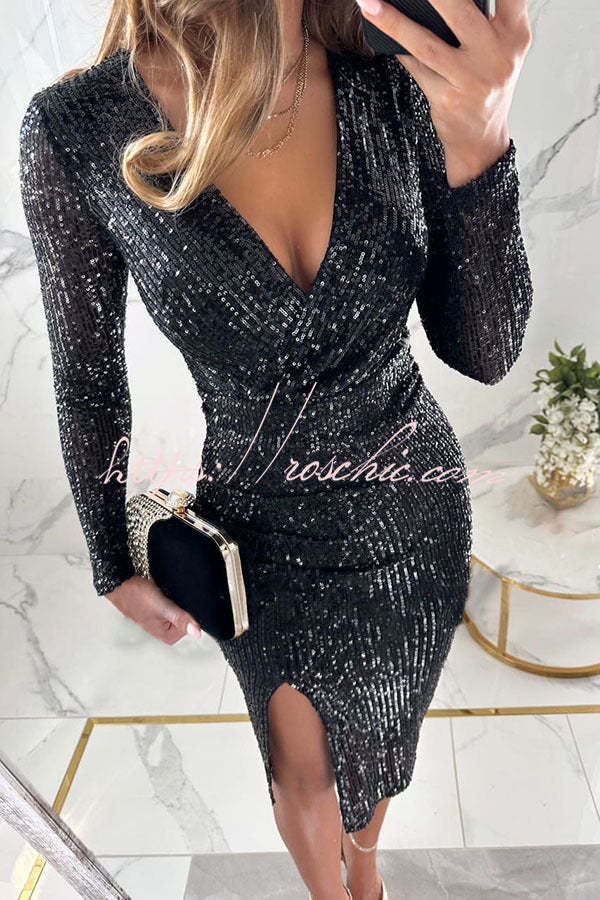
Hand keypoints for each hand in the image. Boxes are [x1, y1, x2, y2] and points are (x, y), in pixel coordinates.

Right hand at [107, 575, 202, 644]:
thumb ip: (180, 619)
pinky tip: (164, 592)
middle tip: (170, 598)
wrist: (121, 582)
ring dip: (177, 600)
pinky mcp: (157, 609)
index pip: (192, 624)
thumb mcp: (163, 607)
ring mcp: (161, 619)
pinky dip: (171, 596)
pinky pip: (172, 602)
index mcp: (168, 636)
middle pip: (186, 616)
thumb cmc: (137, 596)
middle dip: (183, 605)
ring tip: (166, 594)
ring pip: (179, 608)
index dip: (189, 611)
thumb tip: (197, 633)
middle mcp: (165, 630)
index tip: (178, 603)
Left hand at [356, 0, 531, 185]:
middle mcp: (498, 56)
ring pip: (425, 42)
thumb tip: (428, 2)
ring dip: (393, 21)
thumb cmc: (485, 84)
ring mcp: (472, 80)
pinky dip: (398, 48)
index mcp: (515, 34)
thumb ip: (481, 19)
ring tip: (370, 3)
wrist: (481, 140)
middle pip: (459, 10)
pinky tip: (380, 33)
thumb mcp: (498, 49)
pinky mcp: (448, 99)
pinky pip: (416, 67)